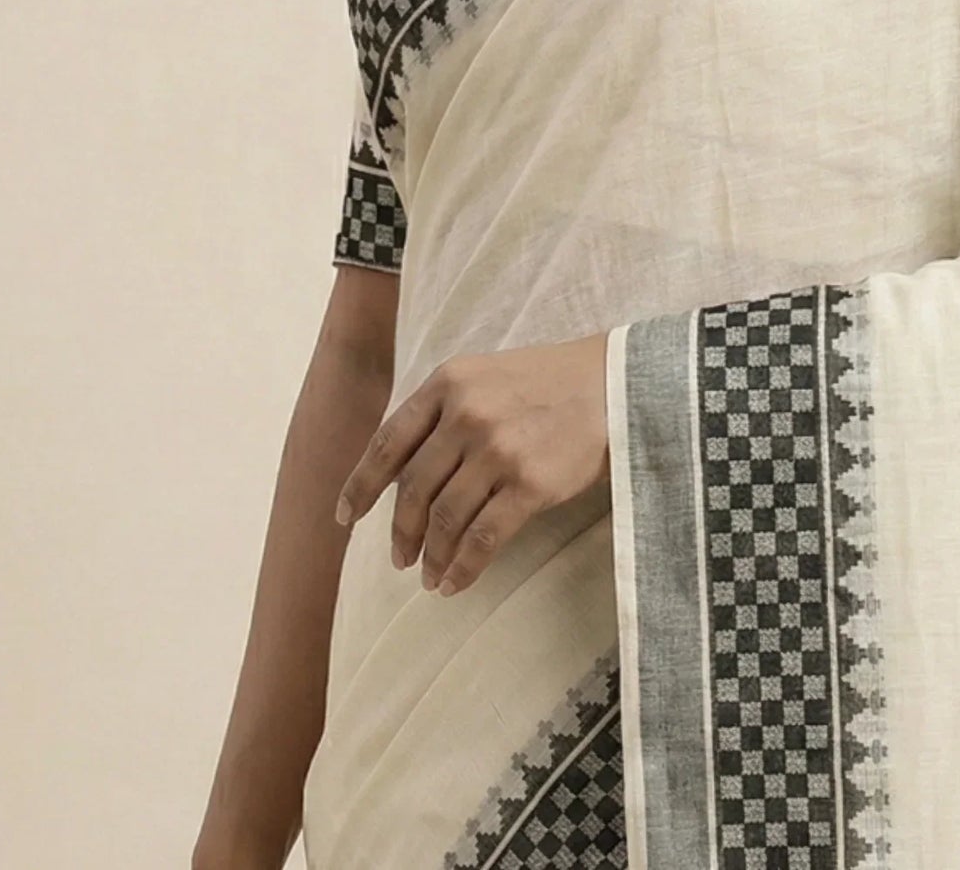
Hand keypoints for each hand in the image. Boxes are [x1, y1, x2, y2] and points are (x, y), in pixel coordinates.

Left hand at [334, 330, 609, 596]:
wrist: (614, 383)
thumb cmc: (546, 382)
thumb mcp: (484, 377)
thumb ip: (442, 413)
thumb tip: (399, 473)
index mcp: (448, 383)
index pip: (387, 442)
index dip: (361, 485)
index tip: (346, 518)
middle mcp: (467, 414)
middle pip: (414, 489)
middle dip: (401, 532)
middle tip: (399, 559)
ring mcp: (497, 449)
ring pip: (445, 519)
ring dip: (431, 557)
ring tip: (429, 577)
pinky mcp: (529, 483)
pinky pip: (482, 538)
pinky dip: (463, 568)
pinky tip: (455, 583)